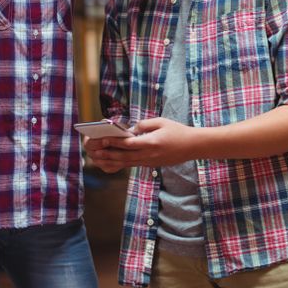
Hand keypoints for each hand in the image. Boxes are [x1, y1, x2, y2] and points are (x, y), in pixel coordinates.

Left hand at [83, 117, 197, 172]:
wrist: (192, 146)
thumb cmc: (178, 131)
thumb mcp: (161, 122)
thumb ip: (144, 125)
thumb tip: (131, 130)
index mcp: (151, 143)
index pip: (128, 144)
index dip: (114, 142)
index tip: (102, 139)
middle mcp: (149, 155)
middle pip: (124, 156)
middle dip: (108, 154)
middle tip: (95, 152)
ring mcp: (150, 162)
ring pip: (127, 163)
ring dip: (112, 161)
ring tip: (99, 158)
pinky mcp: (151, 165)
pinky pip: (133, 164)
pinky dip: (121, 163)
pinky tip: (112, 161)